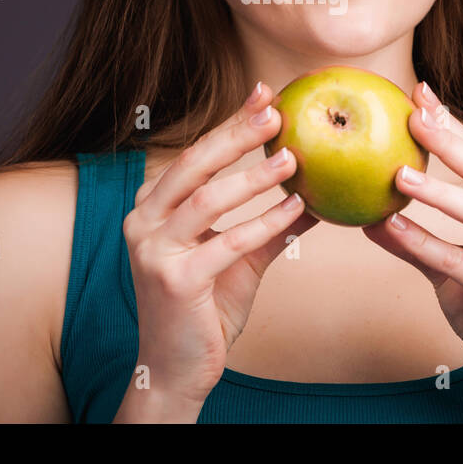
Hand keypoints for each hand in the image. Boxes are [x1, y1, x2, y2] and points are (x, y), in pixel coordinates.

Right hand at [120, 81, 319, 410]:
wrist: (176, 369)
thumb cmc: (205, 309)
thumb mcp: (240, 258)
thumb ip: (270, 224)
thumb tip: (319, 193)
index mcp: (152, 207)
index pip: (196, 155)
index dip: (230, 122)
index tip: (266, 94)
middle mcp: (142, 221)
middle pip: (195, 164)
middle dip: (237, 133)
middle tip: (278, 112)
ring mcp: (152, 250)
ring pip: (208, 198)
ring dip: (254, 176)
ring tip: (294, 158)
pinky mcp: (174, 279)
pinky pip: (226, 242)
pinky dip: (265, 223)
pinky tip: (299, 210)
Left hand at [362, 82, 462, 416]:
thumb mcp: (449, 270)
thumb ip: (415, 241)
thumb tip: (368, 216)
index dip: (454, 124)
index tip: (420, 93)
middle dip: (451, 140)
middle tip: (413, 113)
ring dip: (440, 190)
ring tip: (398, 174)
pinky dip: (427, 243)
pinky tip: (392, 228)